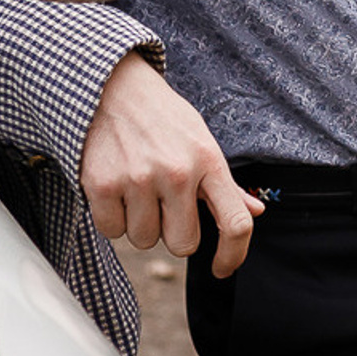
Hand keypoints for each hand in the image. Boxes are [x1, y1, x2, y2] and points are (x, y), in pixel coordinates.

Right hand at [79, 54, 261, 277]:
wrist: (111, 86)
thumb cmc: (162, 119)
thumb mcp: (201, 141)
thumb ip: (225, 184)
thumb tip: (255, 212)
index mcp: (209, 162)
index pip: (236, 223)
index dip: (233, 256)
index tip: (222, 269)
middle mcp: (177, 173)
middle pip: (183, 244)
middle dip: (173, 232)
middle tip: (163, 203)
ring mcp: (138, 179)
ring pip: (145, 240)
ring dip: (140, 223)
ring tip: (136, 187)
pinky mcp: (102, 184)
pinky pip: (111, 231)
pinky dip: (111, 218)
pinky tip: (114, 188)